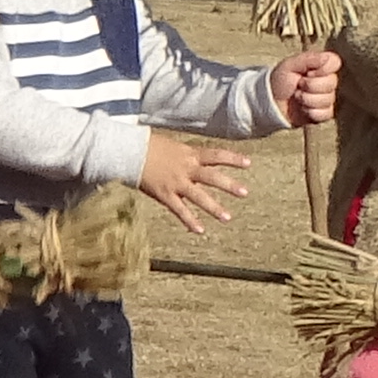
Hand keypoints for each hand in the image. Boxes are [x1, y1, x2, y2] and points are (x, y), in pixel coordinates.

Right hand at [139, 128, 255, 233]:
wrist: (129, 151)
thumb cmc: (149, 146)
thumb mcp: (173, 147)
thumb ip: (186, 156)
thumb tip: (195, 160)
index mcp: (189, 154)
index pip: (215, 155)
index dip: (232, 159)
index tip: (248, 163)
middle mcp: (185, 168)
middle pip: (211, 177)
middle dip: (229, 185)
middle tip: (245, 193)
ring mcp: (176, 182)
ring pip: (198, 196)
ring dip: (213, 208)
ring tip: (227, 218)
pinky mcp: (164, 194)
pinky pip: (180, 210)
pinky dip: (189, 220)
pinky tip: (200, 230)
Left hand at [266, 49, 342, 128]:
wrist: (272, 104)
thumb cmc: (280, 81)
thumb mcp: (289, 65)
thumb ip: (308, 59)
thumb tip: (327, 57)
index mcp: (321, 66)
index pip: (335, 63)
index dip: (322, 69)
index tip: (307, 72)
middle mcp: (327, 80)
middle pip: (331, 83)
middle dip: (309, 86)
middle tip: (298, 85)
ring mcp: (327, 97)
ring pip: (327, 99)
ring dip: (307, 99)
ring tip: (297, 97)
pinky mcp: (325, 113)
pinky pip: (326, 113)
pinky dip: (310, 112)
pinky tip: (303, 108)